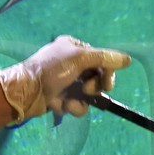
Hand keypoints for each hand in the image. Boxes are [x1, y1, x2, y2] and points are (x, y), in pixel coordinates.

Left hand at [0, 35, 131, 123]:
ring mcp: (65, 81)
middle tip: (87, 90)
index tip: (106, 84)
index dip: (106, 72)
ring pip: (87, 94)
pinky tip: (61, 106)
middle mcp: (70, 62)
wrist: (25, 92)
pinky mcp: (60, 97)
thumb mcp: (79, 59)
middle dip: (93, 88)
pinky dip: (72, 106)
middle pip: (96, 78)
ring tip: (69, 101)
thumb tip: (127, 59)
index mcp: (74, 48)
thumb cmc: (51, 70)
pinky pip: (76, 103)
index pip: (101, 59)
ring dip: (81, 101)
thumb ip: (104, 59)